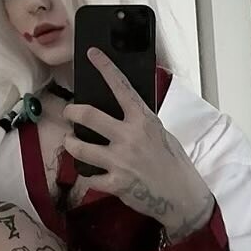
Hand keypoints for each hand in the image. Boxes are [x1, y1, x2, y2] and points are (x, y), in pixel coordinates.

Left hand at [62, 48, 214, 237]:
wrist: (181, 196)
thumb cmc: (173, 163)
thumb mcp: (161, 133)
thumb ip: (140, 122)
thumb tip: (121, 113)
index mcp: (143, 120)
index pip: (121, 87)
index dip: (105, 68)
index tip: (92, 54)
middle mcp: (129, 136)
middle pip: (88, 116)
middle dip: (72, 112)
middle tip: (69, 112)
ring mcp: (120, 160)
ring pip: (80, 147)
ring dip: (71, 143)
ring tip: (71, 142)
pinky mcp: (114, 183)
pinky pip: (89, 176)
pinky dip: (87, 174)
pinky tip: (90, 173)